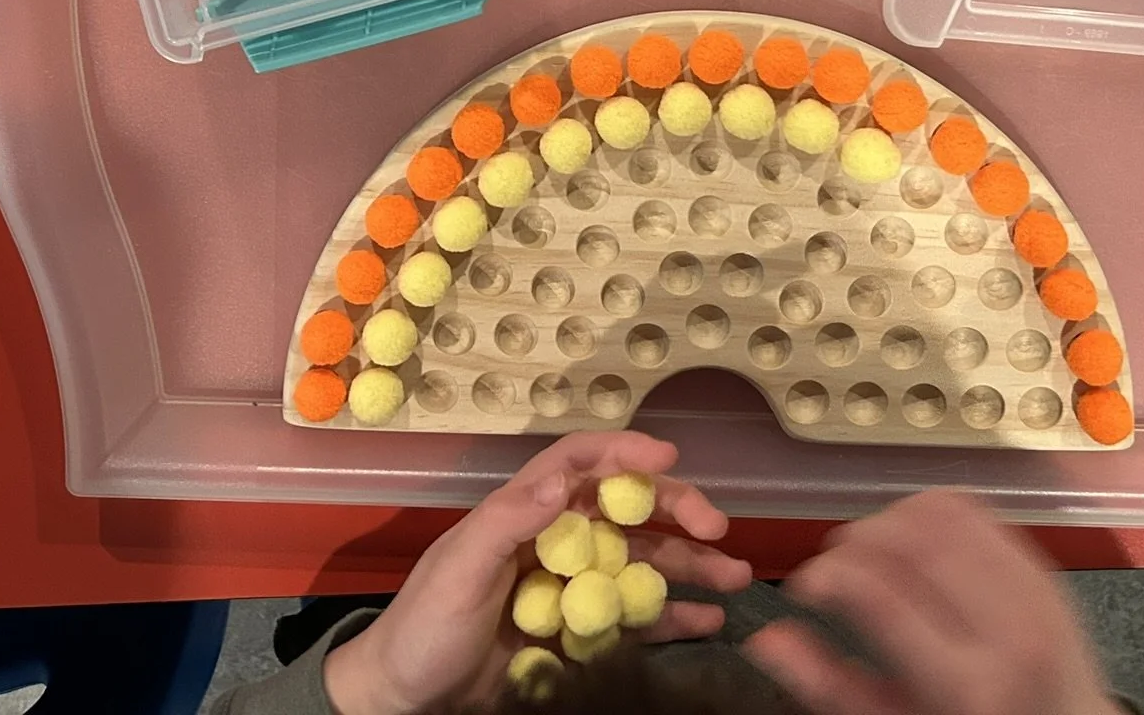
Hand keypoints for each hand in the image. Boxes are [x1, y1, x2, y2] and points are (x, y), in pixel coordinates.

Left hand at [325, 430, 751, 714]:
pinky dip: (675, 617)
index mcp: (523, 512)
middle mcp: (556, 540)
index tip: (667, 456)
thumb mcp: (459, 570)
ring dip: (690, 563)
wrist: (407, 699)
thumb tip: (561, 480)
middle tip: (716, 527)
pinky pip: (636, 620)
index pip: (578, 464)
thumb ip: (508, 523)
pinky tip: (711, 620)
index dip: (622, 452)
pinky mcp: (582, 635)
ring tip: (736, 575)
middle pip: (625, 510)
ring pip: (642, 562)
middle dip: (675, 510)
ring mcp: (573, 587)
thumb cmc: (424, 626)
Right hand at [746, 490, 1121, 714]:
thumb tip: (765, 639)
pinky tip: (909, 538)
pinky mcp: (1044, 568)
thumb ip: (828, 686)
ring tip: (867, 551)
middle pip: (913, 543)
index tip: (804, 583)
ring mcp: (1034, 594)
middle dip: (855, 540)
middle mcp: (1009, 632)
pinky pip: (977, 510)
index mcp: (967, 686)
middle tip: (832, 564)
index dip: (828, 575)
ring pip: (944, 515)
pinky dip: (929, 510)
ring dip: (889, 518)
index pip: (882, 599)